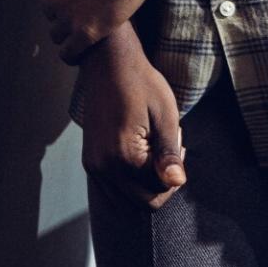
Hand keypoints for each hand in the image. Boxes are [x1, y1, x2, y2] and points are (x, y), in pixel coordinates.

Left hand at [17, 0, 165, 62]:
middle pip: (50, 11)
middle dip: (64, 7)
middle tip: (86, 1)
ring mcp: (68, 16)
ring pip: (58, 33)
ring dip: (68, 30)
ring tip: (86, 23)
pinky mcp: (88, 32)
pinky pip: (69, 53)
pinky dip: (73, 53)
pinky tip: (83, 46)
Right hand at [80, 25, 186, 209]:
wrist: (108, 61)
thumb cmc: (141, 83)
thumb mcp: (164, 114)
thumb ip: (169, 153)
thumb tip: (177, 182)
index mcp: (124, 157)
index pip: (157, 193)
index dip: (174, 175)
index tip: (178, 143)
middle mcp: (104, 167)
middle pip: (141, 204)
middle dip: (160, 184)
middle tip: (168, 148)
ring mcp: (93, 165)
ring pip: (124, 202)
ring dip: (144, 186)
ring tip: (154, 151)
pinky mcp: (89, 160)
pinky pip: (110, 190)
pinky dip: (128, 183)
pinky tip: (139, 154)